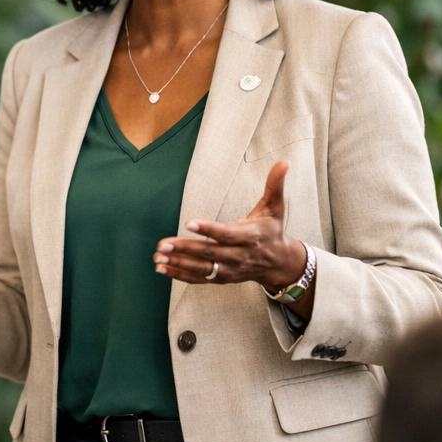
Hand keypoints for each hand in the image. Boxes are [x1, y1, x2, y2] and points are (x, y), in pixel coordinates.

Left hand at [153, 160, 311, 307]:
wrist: (279, 262)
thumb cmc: (271, 231)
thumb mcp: (275, 207)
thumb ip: (275, 185)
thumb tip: (284, 162)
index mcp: (249, 236)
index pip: (226, 234)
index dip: (208, 229)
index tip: (189, 222)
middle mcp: (238, 255)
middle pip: (209, 253)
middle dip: (185, 249)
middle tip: (163, 244)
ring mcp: (229, 269)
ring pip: (202, 269)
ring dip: (179, 264)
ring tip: (158, 257)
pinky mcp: (221, 278)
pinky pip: (199, 279)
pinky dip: (180, 275)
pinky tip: (162, 268)